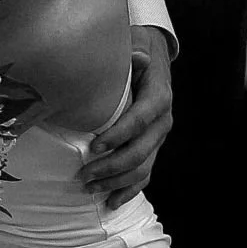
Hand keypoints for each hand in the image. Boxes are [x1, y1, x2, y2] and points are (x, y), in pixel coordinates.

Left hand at [74, 28, 172, 207]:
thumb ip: (134, 54)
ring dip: (115, 182)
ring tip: (89, 188)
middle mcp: (163, 122)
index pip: (139, 121)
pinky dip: (128, 190)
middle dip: (111, 166)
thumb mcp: (137, 46)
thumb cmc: (137, 52)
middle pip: (140, 152)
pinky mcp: (153, 148)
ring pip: (142, 168)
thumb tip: (137, 57)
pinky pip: (145, 175)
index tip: (94, 147)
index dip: (118, 136)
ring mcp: (159, 138)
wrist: (153, 58)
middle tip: (83, 174)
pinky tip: (111, 202)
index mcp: (159, 97)